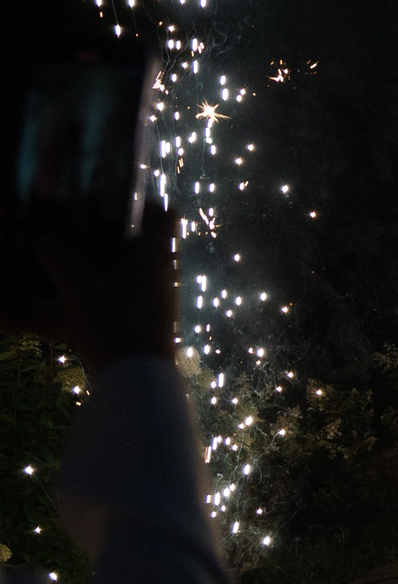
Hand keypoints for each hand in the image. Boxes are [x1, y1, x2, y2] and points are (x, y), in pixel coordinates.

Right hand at [10, 205, 177, 371]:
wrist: (138, 382)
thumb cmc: (116, 327)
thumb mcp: (81, 290)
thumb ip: (61, 262)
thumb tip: (43, 239)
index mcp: (157, 259)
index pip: (168, 216)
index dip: (146, 203)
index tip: (114, 200)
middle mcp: (162, 277)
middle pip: (145, 243)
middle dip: (113, 235)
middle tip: (81, 229)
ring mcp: (155, 302)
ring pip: (130, 272)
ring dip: (101, 266)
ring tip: (64, 262)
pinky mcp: (142, 325)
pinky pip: (118, 300)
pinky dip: (94, 296)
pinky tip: (60, 303)